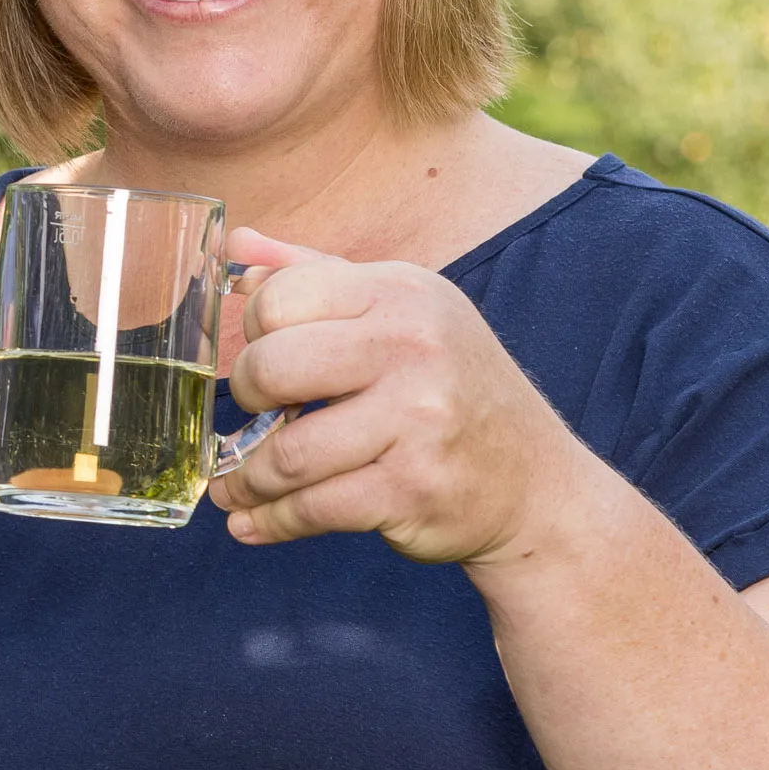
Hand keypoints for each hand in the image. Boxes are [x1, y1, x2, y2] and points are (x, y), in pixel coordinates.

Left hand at [207, 226, 588, 566]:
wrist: (534, 482)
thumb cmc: (452, 388)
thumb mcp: (400, 309)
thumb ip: (313, 274)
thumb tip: (236, 244)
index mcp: (399, 293)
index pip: (282, 297)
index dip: (256, 334)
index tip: (266, 363)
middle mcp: (412, 347)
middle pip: (273, 368)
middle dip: (247, 400)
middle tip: (251, 419)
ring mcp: (416, 420)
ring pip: (288, 453)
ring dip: (246, 480)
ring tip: (234, 488)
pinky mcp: (413, 487)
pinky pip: (315, 507)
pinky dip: (272, 521)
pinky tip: (254, 525)